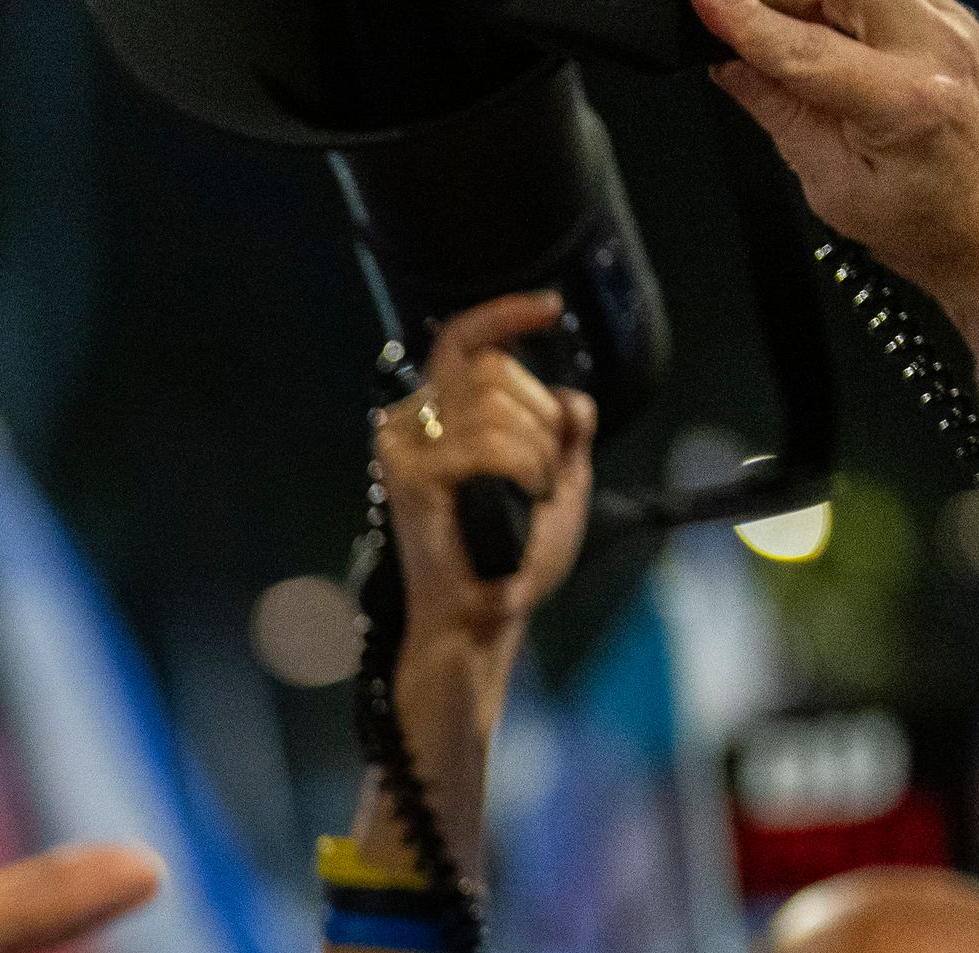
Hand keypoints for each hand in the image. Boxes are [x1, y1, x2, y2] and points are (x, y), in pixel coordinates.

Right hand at [377, 291, 598, 668]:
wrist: (481, 621)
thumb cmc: (512, 560)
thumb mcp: (558, 483)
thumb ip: (566, 434)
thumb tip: (574, 398)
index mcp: (440, 418)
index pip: (464, 341)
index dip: (505, 314)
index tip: (551, 306)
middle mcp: (412, 424)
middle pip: (493, 369)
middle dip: (541, 417)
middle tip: (545, 474)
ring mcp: (404, 448)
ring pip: (494, 402)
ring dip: (536, 449)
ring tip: (533, 494)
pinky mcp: (409, 476)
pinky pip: (485, 442)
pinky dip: (522, 466)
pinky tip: (523, 495)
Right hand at [693, 0, 978, 306]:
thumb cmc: (930, 225)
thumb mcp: (834, 185)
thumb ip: (780, 112)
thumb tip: (731, 64)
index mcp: (904, 100)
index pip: (802, 45)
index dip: (742, 20)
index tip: (703, 4)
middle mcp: (936, 47)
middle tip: (737, 20)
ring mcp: (951, 24)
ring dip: (808, 1)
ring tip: (777, 37)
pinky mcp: (952, 18)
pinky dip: (839, 5)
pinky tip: (822, 37)